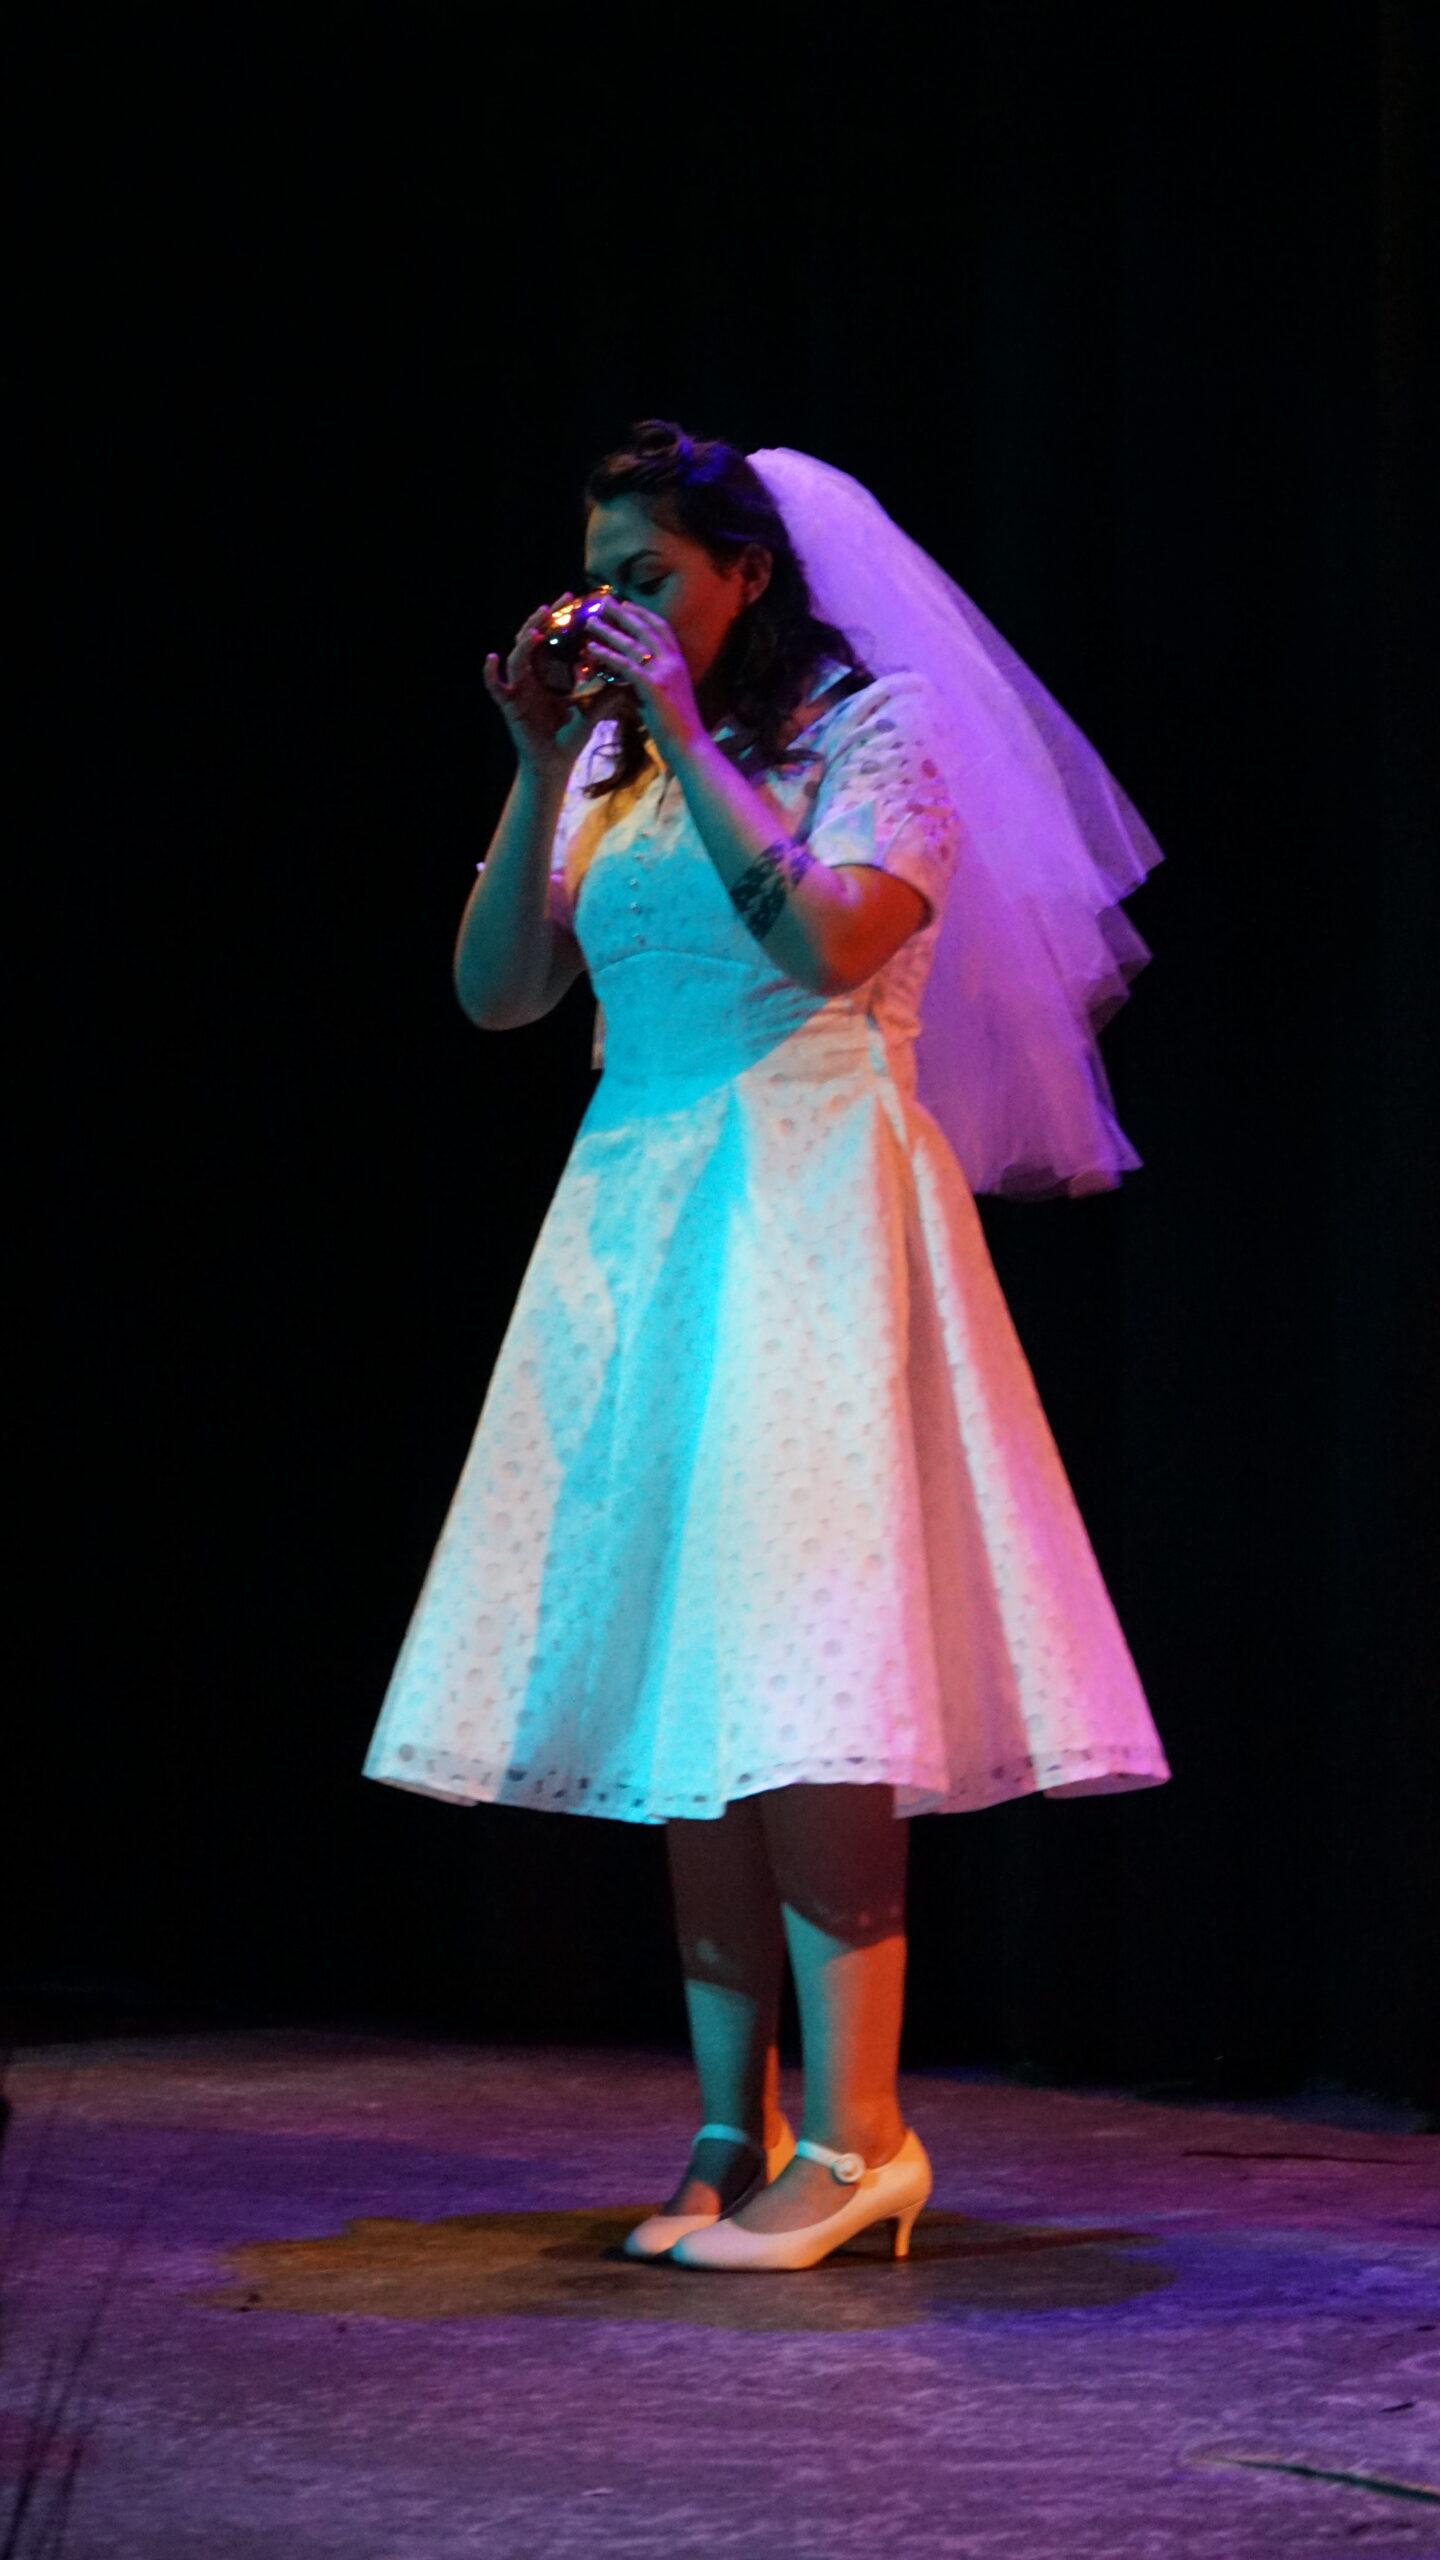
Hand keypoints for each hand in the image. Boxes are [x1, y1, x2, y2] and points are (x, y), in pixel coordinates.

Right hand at [483, 594, 613, 776]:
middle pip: (533, 640)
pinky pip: (495, 685)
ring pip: (517, 658)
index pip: (554, 639)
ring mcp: (519, 689)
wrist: (554, 766)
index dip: (561, 619)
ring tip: (536, 631)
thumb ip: (609, 696)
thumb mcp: (593, 714)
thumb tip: (632, 677)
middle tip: (556, 604)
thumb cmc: (570, 740)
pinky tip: (493, 658)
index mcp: (551, 674)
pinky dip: (491, 672)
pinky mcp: (509, 705)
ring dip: (524, 642)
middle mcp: (533, 677)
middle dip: (542, 621)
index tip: (574, 600)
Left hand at [576, 596, 705, 765]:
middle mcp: (673, 662)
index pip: (661, 628)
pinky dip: (608, 655)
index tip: (626, 605)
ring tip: (590, 621)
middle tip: (604, 601)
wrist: (690, 746)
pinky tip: (592, 649)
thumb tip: (630, 680)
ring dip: (609, 630)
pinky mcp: (654, 687)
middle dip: (623, 613)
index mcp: (679, 662)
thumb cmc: (677, 728)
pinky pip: (627, 665)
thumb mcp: (665, 698)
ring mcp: (665, 673)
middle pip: (645, 628)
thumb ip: (649, 684)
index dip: (643, 614)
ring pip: (633, 644)